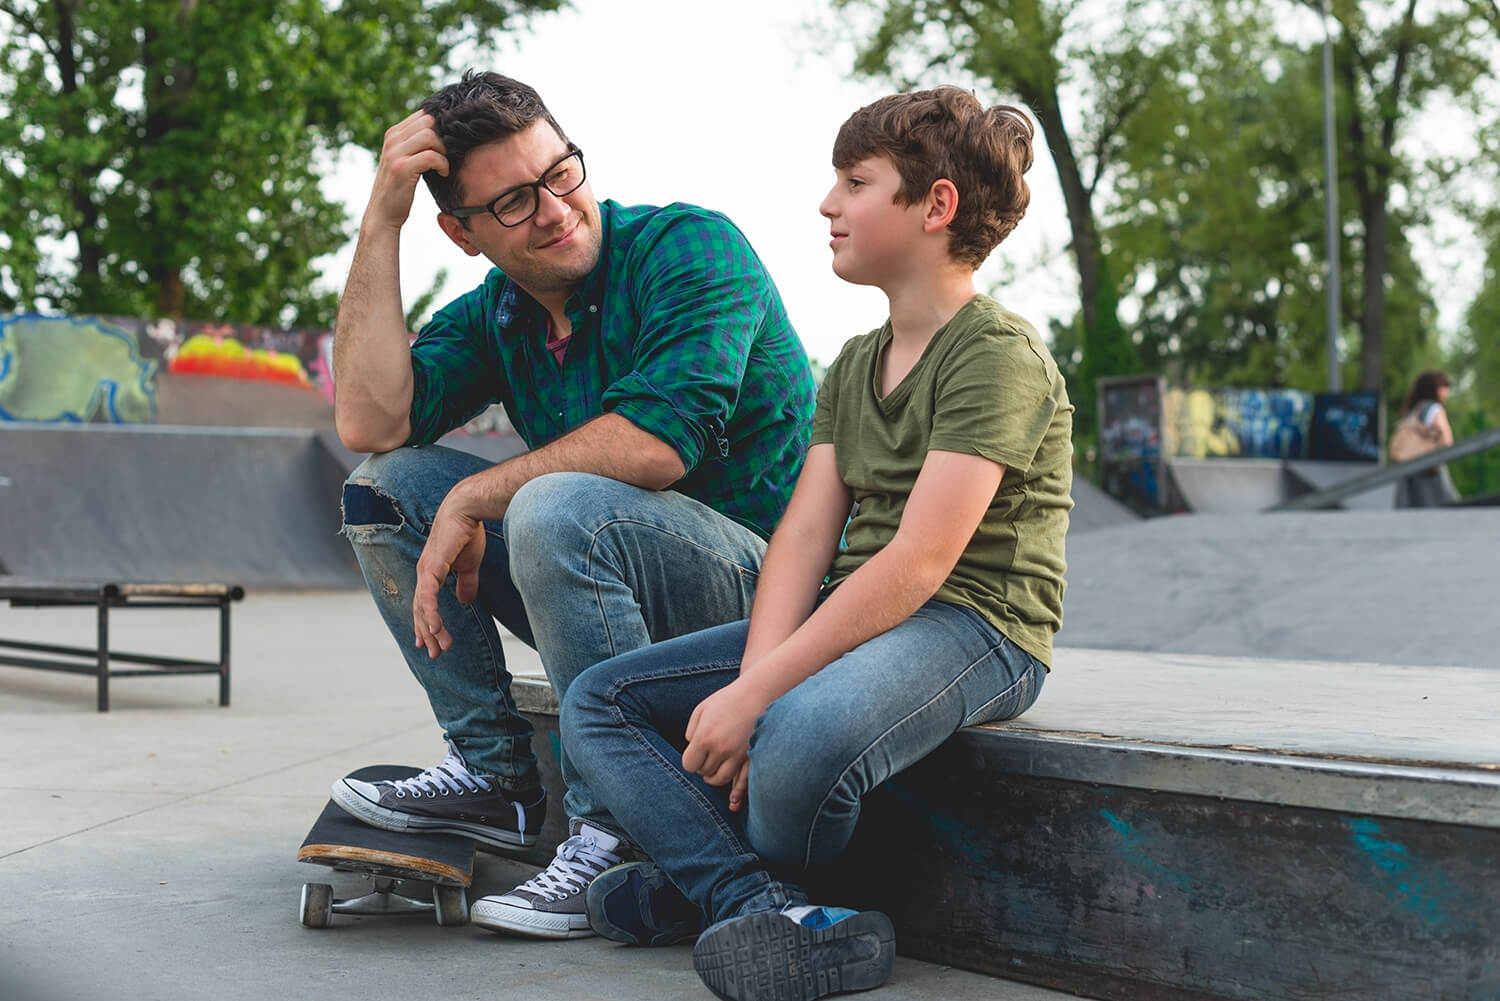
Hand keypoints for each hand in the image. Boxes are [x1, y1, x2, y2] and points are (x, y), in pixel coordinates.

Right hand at [367, 110, 447, 231]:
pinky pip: (431, 156)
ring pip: (430, 135)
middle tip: (447, 155)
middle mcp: (392, 139)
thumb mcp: (405, 160)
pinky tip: (442, 173)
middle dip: (443, 137)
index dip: (441, 126)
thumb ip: (416, 144)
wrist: (382, 214)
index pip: (424, 114)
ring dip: (443, 151)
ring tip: (443, 165)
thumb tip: (443, 132)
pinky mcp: (401, 168)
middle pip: (428, 121)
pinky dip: (442, 164)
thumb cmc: (399, 188)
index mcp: (394, 134)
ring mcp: (395, 153)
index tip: (449, 143)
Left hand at [412, 494, 486, 658]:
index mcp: (430, 573)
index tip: (430, 643)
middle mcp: (423, 574)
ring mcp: (425, 571)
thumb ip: (466, 583)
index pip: (424, 605)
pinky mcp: (432, 567)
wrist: (466, 510)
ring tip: (441, 646)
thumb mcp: (468, 565)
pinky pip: (428, 596)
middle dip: (428, 634)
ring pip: (423, 608)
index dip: (426, 624)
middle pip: (420, 611)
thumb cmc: (467, 533)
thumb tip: (465, 600)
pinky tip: (435, 628)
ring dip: (431, 629)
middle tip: (436, 653)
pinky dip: (430, 614)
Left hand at [682, 679, 770, 792]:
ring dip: (715, 775)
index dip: (691, 761)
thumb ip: (691, 732)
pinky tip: (729, 776)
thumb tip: (692, 750)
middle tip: (707, 755)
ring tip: (715, 765)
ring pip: (720, 779)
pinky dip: (733, 783)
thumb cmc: (726, 700)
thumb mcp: (701, 710)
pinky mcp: (751, 756)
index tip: (695, 754)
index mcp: (704, 737)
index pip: (690, 765)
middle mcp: (720, 749)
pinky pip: (740, 779)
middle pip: (704, 772)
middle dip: (703, 766)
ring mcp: (737, 754)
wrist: (756, 693)